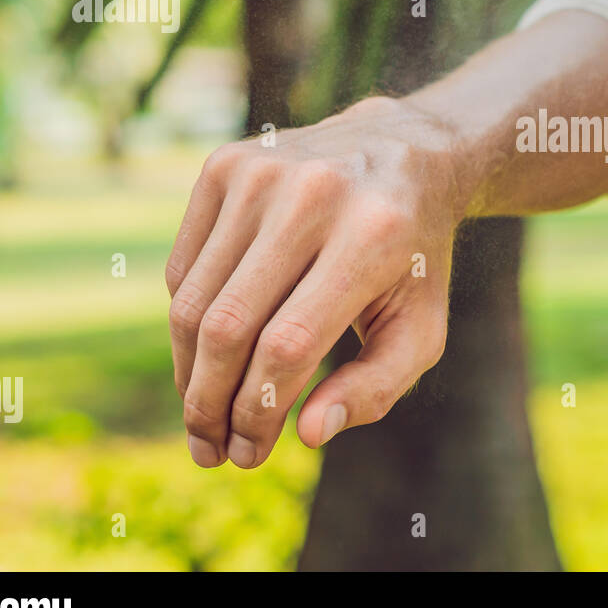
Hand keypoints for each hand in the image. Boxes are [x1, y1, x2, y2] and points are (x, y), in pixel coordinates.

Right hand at [164, 96, 463, 468]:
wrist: (402, 151)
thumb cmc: (413, 259)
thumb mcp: (422, 326)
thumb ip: (377, 387)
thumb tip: (310, 434)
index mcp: (372, 236)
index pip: (289, 345)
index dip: (259, 412)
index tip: (248, 455)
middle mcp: (313, 195)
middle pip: (230, 327)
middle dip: (210, 404)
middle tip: (211, 451)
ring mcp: (262, 173)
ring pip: (194, 302)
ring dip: (188, 374)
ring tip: (202, 417)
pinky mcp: (224, 165)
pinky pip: (184, 268)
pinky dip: (189, 322)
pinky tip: (210, 355)